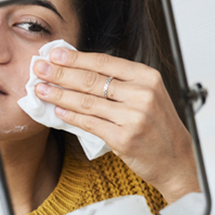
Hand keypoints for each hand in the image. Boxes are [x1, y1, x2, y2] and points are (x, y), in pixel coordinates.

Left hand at [33, 47, 199, 202]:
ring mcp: (133, 118)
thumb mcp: (148, 95)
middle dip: (60, 73)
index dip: (76, 57)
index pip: (104, 62)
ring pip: (87, 102)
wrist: (175, 160)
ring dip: (59, 95)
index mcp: (148, 78)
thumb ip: (121, 83)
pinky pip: (90, 124)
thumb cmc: (158, 127)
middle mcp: (142, 95)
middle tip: (39, 69)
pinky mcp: (124, 139)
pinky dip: (71, 117)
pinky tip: (58, 112)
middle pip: (92, 80)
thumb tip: (82, 70)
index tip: (54, 54)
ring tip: (41, 90)